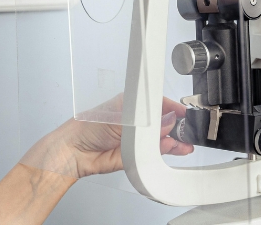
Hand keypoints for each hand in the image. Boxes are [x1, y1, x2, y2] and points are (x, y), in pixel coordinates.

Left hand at [20, 96, 193, 178]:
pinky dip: (165, 152)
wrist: (73, 152)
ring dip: (174, 141)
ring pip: (162, 140)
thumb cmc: (88, 127)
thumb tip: (168, 119)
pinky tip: (174, 149)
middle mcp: (137, 122)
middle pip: (163, 122)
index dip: (172, 108)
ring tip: (185, 144)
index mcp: (132, 105)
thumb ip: (147, 120)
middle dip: (177, 126)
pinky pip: (154, 154)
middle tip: (188, 130)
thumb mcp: (120, 116)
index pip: (158, 104)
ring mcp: (137, 140)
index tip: (185, 113)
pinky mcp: (136, 156)